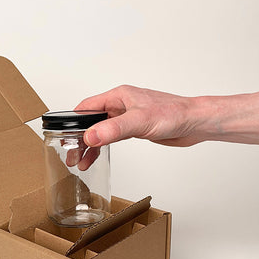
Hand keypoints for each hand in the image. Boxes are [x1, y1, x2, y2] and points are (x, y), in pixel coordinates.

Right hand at [75, 85, 202, 146]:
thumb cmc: (174, 114)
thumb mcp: (139, 122)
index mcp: (118, 96)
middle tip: (72, 156)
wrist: (195, 123)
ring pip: (101, 131)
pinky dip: (103, 147)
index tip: (64, 136)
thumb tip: (90, 136)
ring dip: (90, 146)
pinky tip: (98, 156)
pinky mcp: (135, 128)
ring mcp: (128, 117)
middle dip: (80, 139)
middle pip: (91, 121)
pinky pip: (112, 137)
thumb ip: (113, 129)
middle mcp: (121, 105)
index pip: (87, 107)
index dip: (73, 122)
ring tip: (82, 163)